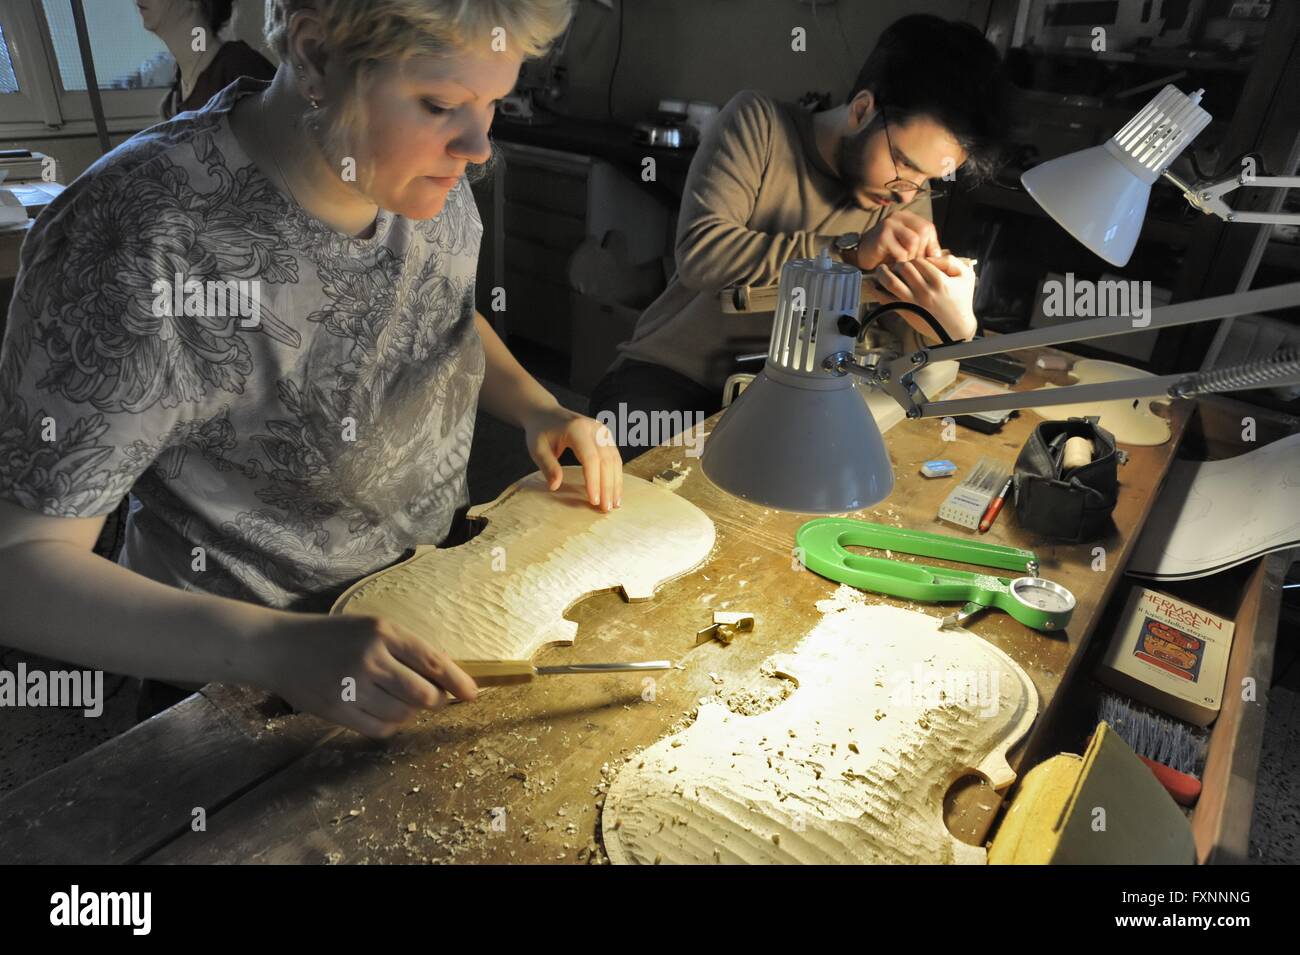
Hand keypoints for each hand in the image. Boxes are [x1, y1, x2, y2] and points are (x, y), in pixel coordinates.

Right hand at [255, 612, 478, 738]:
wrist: (281, 648)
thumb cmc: (333, 636)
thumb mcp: (372, 629)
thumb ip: (405, 650)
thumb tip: (445, 679)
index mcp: (384, 632)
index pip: (433, 661)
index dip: (458, 681)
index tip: (472, 694)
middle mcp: (370, 658)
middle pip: (423, 694)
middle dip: (435, 700)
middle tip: (432, 699)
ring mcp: (353, 686)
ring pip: (404, 714)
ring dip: (410, 713)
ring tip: (399, 701)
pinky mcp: (338, 710)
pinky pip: (381, 729)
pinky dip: (391, 725)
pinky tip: (384, 713)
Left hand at [523, 404, 623, 511]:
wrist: (546, 413)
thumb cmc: (540, 432)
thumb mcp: (537, 448)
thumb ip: (547, 466)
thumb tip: (555, 487)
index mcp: (577, 429)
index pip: (591, 458)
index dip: (593, 481)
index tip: (592, 501)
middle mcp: (594, 428)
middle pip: (606, 461)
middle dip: (607, 486)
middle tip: (606, 509)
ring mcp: (602, 431)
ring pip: (615, 460)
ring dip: (615, 483)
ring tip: (614, 504)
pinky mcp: (606, 436)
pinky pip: (615, 457)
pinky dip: (616, 475)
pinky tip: (614, 491)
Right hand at [847, 210, 941, 270]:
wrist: (861, 256)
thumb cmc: (885, 253)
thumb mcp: (907, 247)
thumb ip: (922, 247)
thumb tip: (942, 256)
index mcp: (907, 217)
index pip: (928, 227)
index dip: (931, 245)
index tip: (928, 260)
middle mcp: (898, 217)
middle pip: (923, 231)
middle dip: (921, 251)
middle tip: (915, 265)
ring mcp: (889, 224)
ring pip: (913, 240)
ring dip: (911, 257)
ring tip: (904, 264)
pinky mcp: (882, 236)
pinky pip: (901, 251)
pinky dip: (901, 262)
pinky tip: (894, 266)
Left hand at [871, 254, 977, 343]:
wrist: (956, 328)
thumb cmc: (961, 301)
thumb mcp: (966, 276)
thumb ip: (951, 261)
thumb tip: (932, 256)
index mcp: (939, 281)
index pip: (919, 261)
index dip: (914, 257)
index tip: (914, 261)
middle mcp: (924, 291)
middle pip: (904, 268)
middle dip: (899, 263)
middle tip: (897, 264)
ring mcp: (913, 302)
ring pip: (891, 283)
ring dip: (883, 273)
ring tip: (881, 270)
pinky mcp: (906, 311)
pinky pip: (886, 300)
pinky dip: (877, 292)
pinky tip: (874, 285)